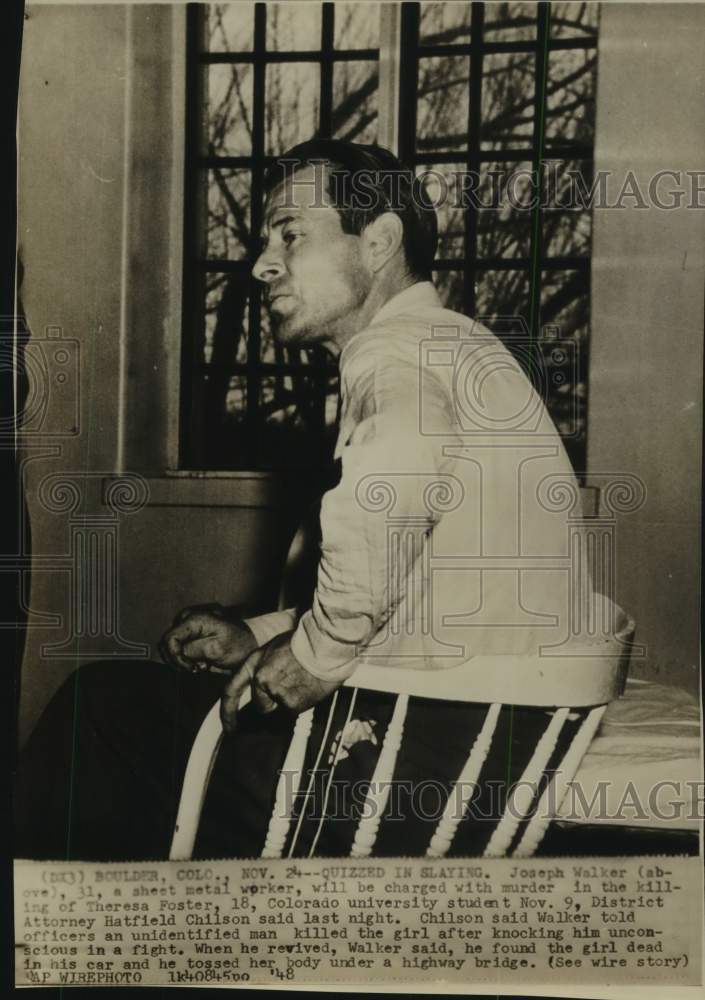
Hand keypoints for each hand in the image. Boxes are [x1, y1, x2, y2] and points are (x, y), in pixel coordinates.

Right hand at [160, 604, 257, 674]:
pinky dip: (186, 657)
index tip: (189, 668)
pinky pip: (179, 647)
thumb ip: (192, 650)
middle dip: (179, 659)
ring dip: (182, 659)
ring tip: (201, 664)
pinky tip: (201, 661)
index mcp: (194, 619)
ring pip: (171, 646)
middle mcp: (188, 618)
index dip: (175, 657)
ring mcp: (189, 625)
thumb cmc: (238, 645)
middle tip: (197, 667)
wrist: (251, 643)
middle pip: (168, 643)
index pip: (169, 639)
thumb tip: (177, 653)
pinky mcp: (191, 632)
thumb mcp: (215, 649)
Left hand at [220, 631, 339, 731]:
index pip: (231, 690)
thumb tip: (266, 684)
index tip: (229, 728)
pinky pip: (294, 711)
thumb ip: (266, 666)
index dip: (227, 712)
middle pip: (261, 705)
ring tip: (303, 682)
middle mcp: (259, 678)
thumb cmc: (306, 642)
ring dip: (289, 701)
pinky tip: (309, 687)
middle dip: (274, 702)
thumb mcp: (275, 648)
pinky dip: (302, 703)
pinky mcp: (289, 703)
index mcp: (253, 662)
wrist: (325, 644)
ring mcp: (274, 691)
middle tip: (291, 689)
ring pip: (279, 709)